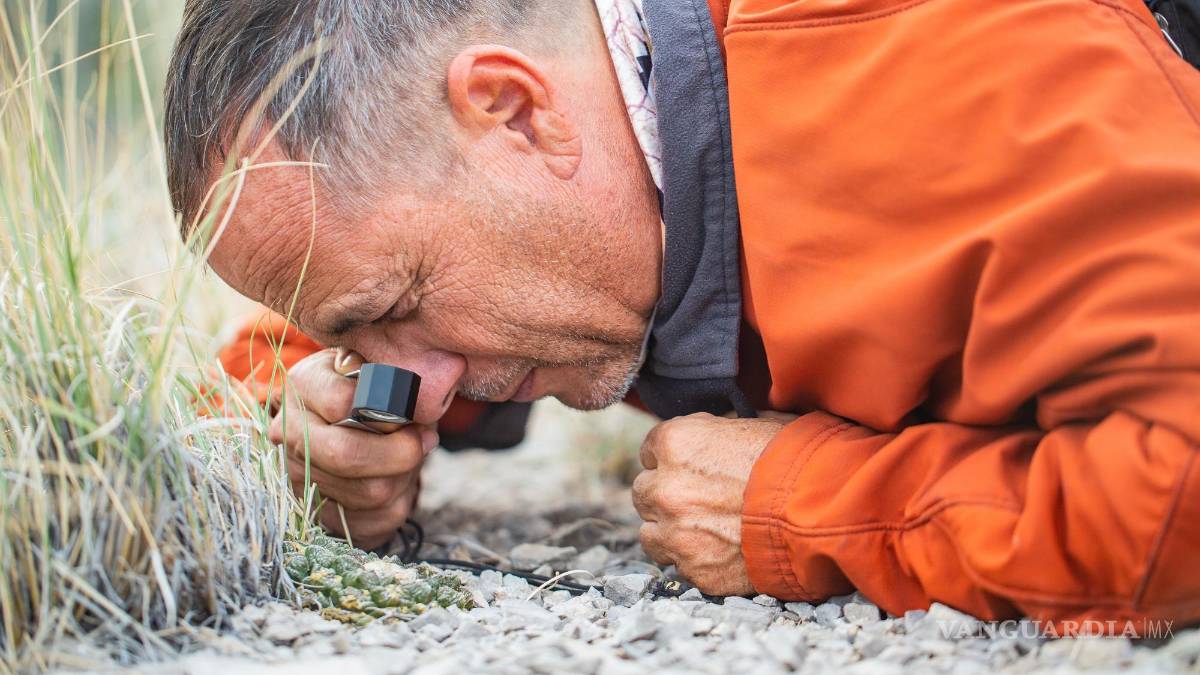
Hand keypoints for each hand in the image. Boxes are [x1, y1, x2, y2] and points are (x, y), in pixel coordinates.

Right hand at [268, 348, 437, 549]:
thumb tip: (451, 370)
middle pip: (347, 455)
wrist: (349, 424)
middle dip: (401, 452)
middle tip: (425, 440)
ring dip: (405, 475)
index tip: (411, 411)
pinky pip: (376, 519)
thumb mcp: (383, 367)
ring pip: (369, 492)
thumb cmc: (374, 389)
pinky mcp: (322, 513)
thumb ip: (403, 370)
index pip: (342, 402)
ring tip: (411, 456)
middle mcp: (288, 432)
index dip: (388, 409)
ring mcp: (298, 477)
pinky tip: (399, 478)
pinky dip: (401, 500)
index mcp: (303, 385)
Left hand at [633, 412, 792, 595]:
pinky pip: (677, 565)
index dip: (671, 459)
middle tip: (698, 499)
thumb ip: (717, 431)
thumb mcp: (755, 423)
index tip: (689, 467)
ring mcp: (677, 532)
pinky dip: (694, 560)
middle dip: (666, 495)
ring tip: (704, 529)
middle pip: (643, 492)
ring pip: (650, 533)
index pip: (649, 450)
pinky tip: (721, 551)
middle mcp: (666, 487)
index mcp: (677, 442)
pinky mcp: (694, 569)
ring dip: (670, 531)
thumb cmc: (797, 460)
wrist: (824, 511)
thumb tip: (712, 433)